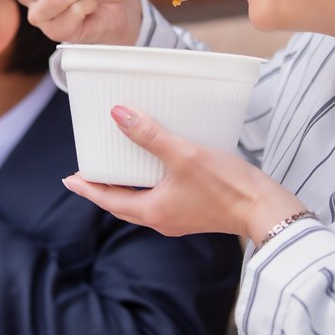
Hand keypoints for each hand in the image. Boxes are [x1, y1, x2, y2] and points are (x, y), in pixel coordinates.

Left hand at [62, 106, 306, 243]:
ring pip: (141, 202)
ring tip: (117, 167)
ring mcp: (179, 217)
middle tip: (88, 172)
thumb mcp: (184, 155)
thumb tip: (118, 115)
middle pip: (122, 203)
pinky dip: (149, 185)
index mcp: (153, 211)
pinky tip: (156, 168)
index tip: (69, 179)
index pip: (108, 200)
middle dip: (103, 188)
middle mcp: (162, 219)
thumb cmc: (226, 185)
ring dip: (126, 186)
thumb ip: (149, 135)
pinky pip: (161, 199)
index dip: (87, 188)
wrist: (265, 209)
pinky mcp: (195, 211)